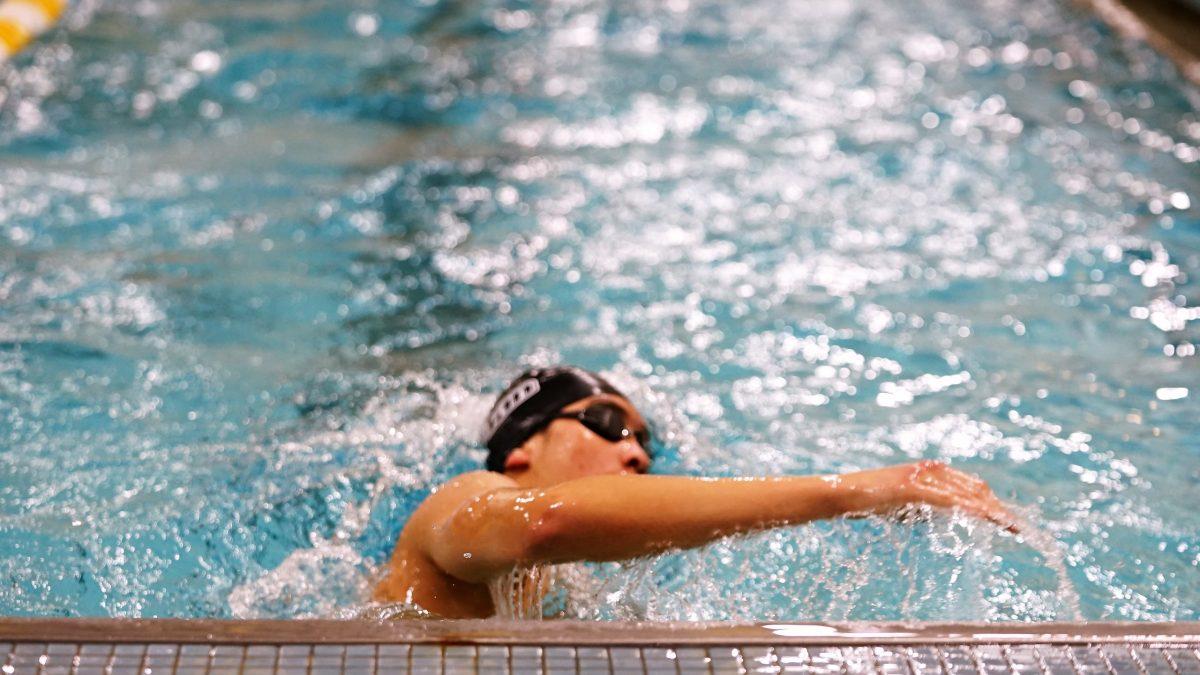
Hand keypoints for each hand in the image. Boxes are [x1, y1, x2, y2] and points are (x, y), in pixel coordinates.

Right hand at [874, 460, 1019, 532]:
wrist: (843, 493)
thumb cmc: (871, 501)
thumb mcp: (905, 504)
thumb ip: (928, 507)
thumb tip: (948, 519)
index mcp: (931, 471)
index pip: (972, 486)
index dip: (992, 503)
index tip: (1008, 520)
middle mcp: (931, 470)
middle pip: (976, 489)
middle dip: (999, 508)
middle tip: (1017, 528)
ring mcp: (923, 477)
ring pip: (968, 494)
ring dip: (992, 510)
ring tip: (1010, 526)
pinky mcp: (914, 488)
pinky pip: (949, 500)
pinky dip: (970, 509)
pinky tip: (985, 518)